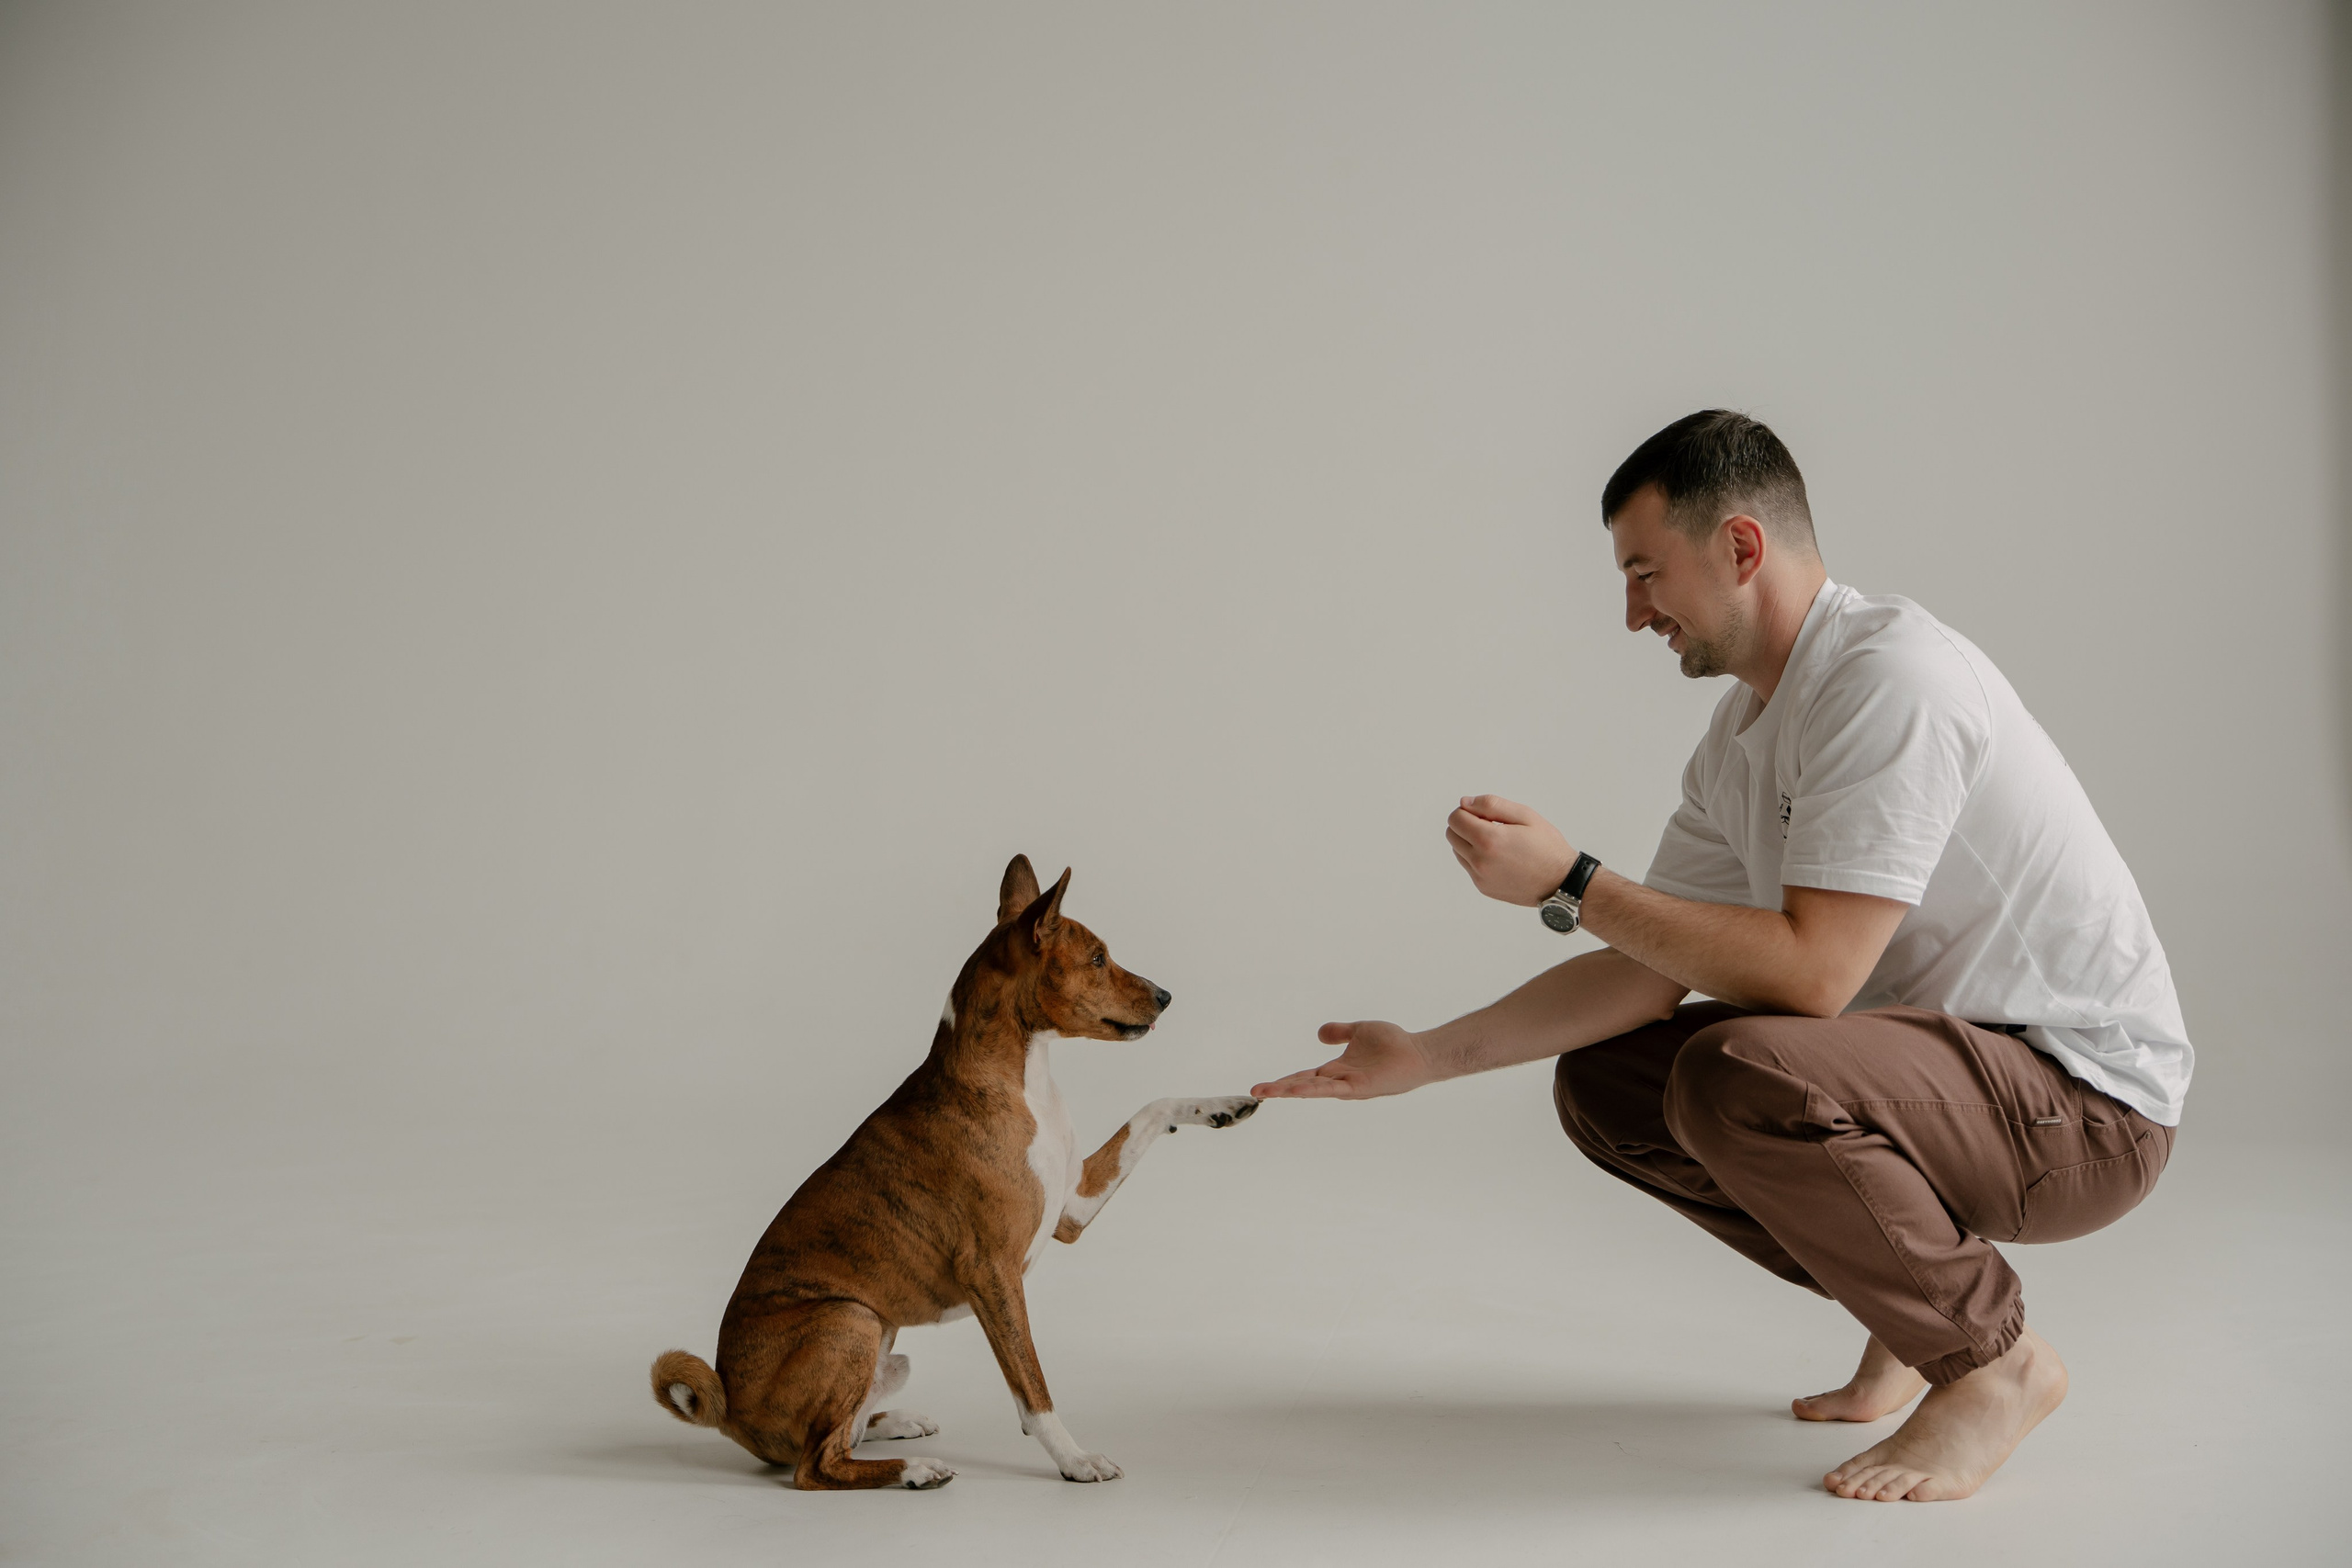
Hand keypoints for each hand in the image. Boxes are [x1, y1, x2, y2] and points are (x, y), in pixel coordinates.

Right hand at [1250, 1020, 1438, 1099]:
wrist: (1418, 1052)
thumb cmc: (1394, 1043)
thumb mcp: (1360, 1030)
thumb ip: (1339, 1032)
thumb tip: (1319, 1033)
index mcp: (1335, 1069)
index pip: (1303, 1076)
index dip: (1282, 1080)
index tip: (1260, 1086)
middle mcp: (1338, 1081)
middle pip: (1302, 1085)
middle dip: (1278, 1089)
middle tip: (1254, 1092)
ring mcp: (1348, 1086)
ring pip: (1313, 1089)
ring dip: (1290, 1090)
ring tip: (1267, 1092)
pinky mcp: (1360, 1088)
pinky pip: (1333, 1089)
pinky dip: (1315, 1089)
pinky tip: (1298, 1089)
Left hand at [1446, 794, 1575, 905]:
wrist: (1562, 882)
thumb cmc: (1547, 847)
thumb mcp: (1525, 815)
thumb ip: (1491, 805)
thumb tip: (1464, 802)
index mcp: (1488, 840)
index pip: (1455, 819)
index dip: (1468, 811)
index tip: (1486, 814)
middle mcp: (1480, 861)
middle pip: (1452, 834)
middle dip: (1465, 825)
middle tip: (1491, 825)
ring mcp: (1480, 877)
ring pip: (1458, 851)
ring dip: (1469, 842)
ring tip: (1497, 842)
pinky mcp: (1484, 888)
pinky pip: (1469, 867)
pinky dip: (1477, 858)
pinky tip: (1500, 857)